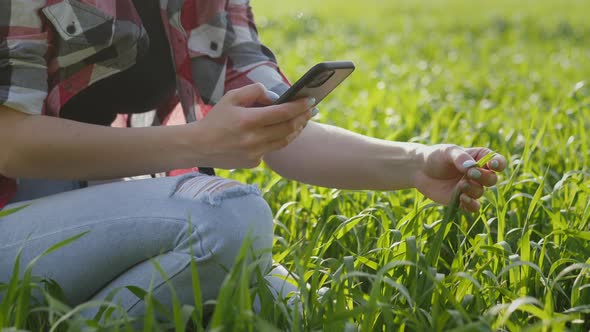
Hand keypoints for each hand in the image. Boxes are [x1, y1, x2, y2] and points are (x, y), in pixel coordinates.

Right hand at [192, 83, 314, 168]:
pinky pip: (271, 149)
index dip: (299, 106)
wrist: (198, 146)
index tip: (310, 100)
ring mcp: (254, 153)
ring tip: (302, 120)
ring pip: (284, 141)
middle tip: (311, 110)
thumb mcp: (231, 97)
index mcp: (248, 120)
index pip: (282, 112)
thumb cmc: (216, 119)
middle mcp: (253, 139)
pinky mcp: (253, 163)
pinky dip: (278, 140)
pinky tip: (281, 132)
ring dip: (296, 130)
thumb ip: (255, 91)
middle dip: (303, 117)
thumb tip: (276, 97)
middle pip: (288, 128)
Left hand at [413, 144, 506, 211]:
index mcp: (479, 158)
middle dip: (484, 178)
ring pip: (481, 192)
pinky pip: (473, 207)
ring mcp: (470, 188)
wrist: (419, 170)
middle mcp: (478, 174)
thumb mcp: (448, 151)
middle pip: (492, 179)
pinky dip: (471, 204)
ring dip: (473, 189)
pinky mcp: (461, 200)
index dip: (499, 164)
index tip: (492, 165)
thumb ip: (460, 157)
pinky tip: (462, 198)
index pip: (497, 162)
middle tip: (470, 174)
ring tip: (460, 185)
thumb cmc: (435, 156)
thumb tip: (471, 167)